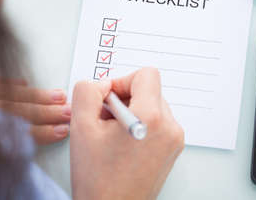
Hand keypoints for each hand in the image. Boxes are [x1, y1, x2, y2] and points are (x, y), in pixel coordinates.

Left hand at [0, 76, 70, 144]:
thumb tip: (25, 149)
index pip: (15, 135)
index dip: (41, 132)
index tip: (61, 131)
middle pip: (15, 111)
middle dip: (45, 111)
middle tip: (67, 112)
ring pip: (7, 93)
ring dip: (36, 95)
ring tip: (58, 96)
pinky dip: (7, 82)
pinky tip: (23, 83)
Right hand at [70, 68, 184, 199]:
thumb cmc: (98, 179)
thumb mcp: (81, 127)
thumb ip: (88, 92)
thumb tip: (102, 84)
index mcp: (152, 118)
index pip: (146, 75)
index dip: (122, 81)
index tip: (108, 98)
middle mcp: (170, 128)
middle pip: (150, 90)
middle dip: (126, 98)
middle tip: (106, 120)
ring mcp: (174, 141)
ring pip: (154, 106)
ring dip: (133, 112)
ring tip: (114, 135)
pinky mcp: (172, 150)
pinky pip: (159, 123)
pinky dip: (141, 125)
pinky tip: (124, 144)